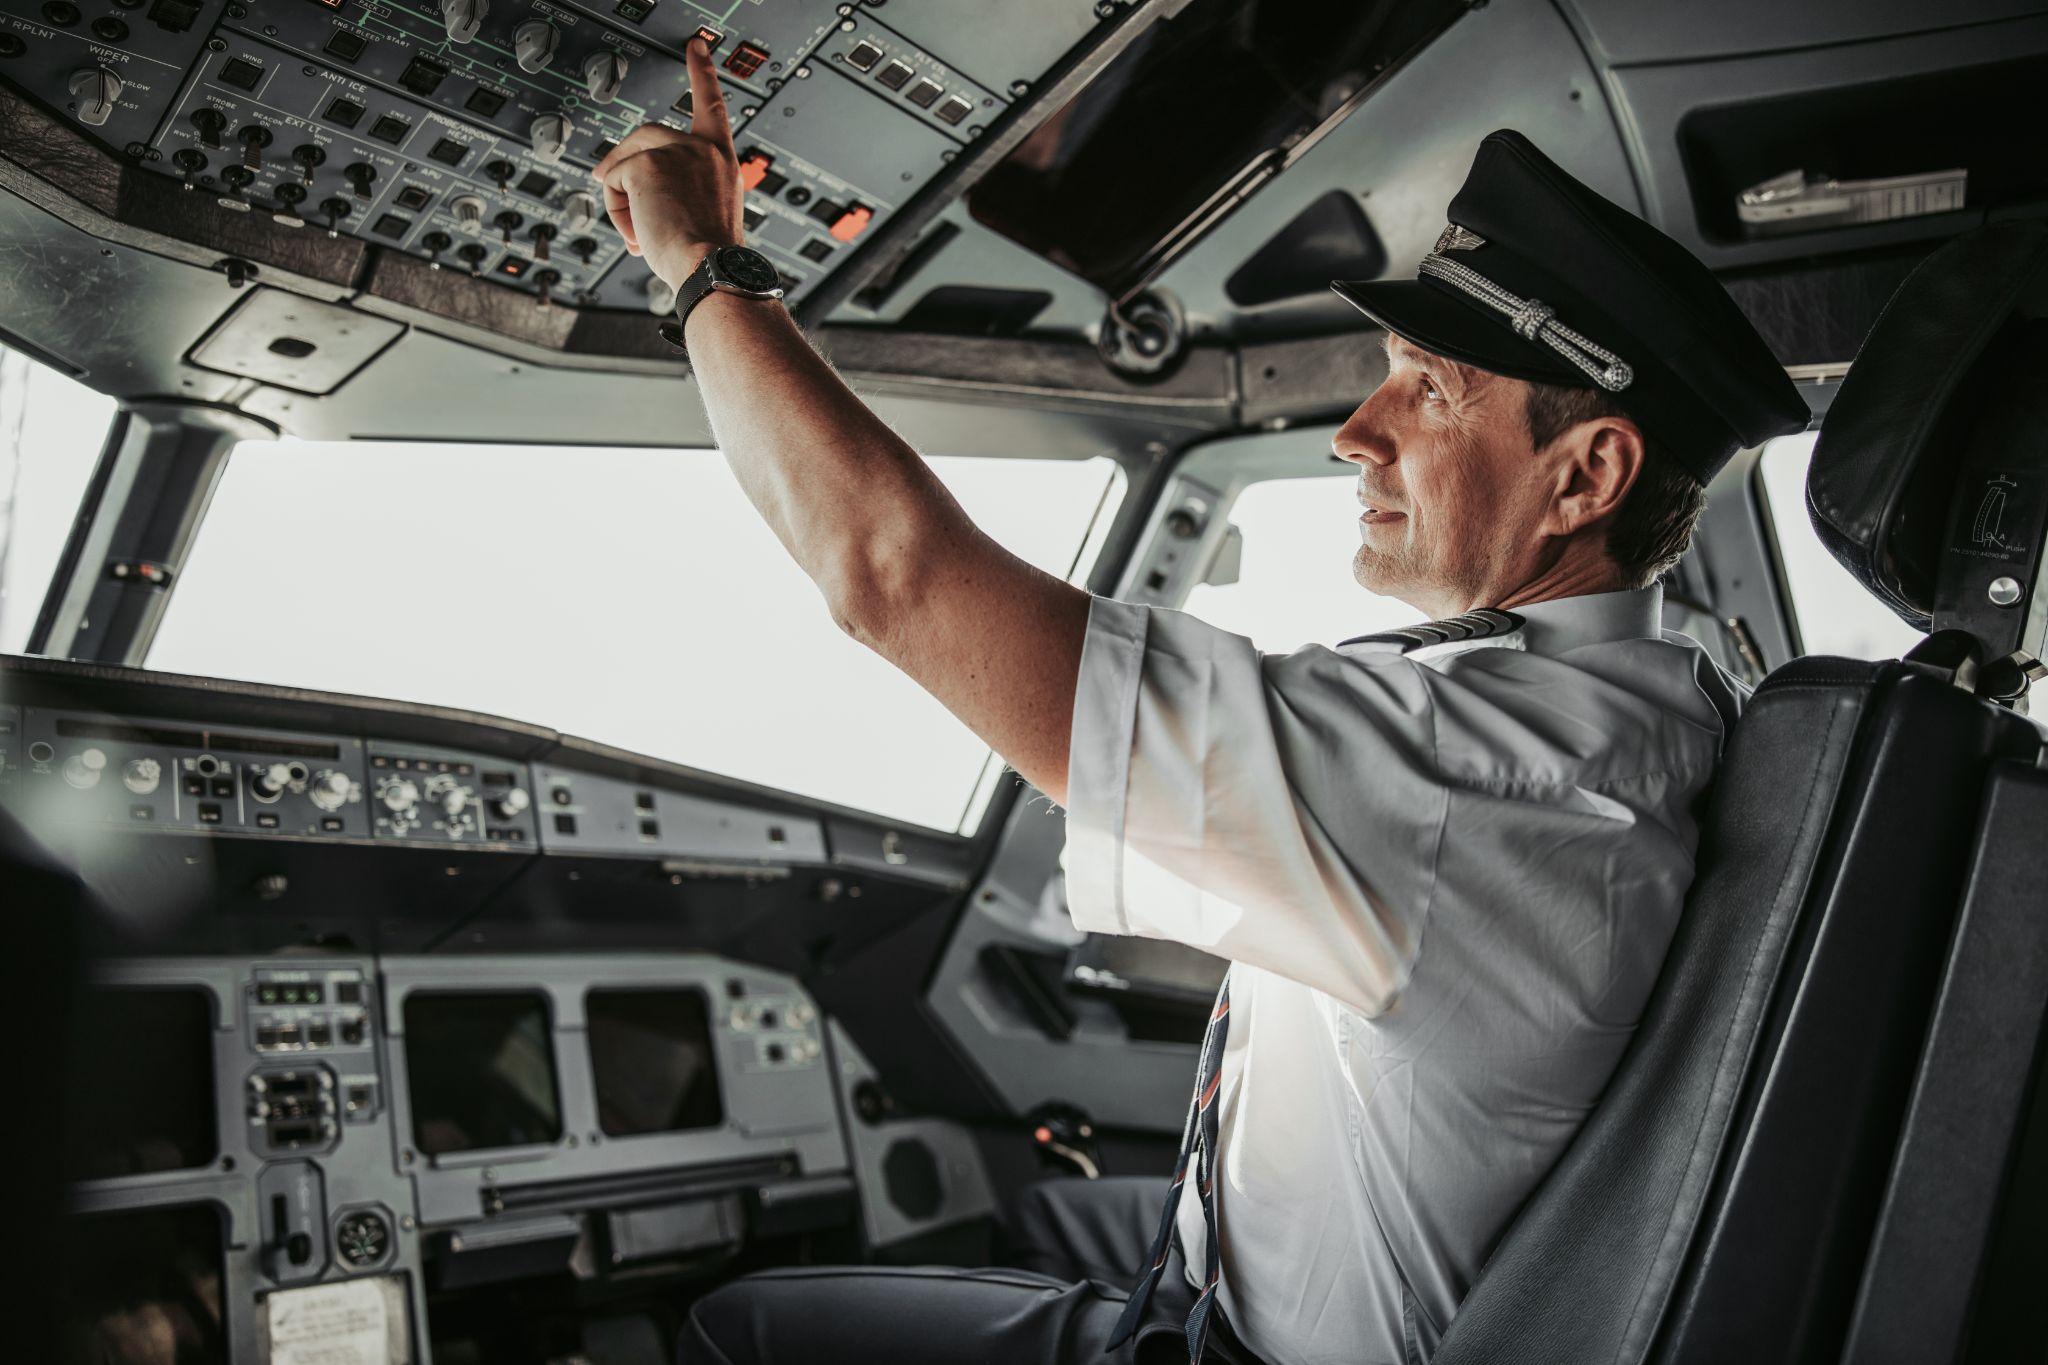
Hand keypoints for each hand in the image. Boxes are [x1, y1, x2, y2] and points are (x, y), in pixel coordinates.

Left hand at [591, 38, 744, 289]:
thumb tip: (623, 184)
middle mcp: (702, 149)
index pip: (712, 105)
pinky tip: (638, 232)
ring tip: (639, 232)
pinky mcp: (648, 164)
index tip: (698, 47)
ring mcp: (676, 152)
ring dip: (621, 197)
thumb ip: (677, 188)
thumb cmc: (709, 254)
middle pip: (647, 135)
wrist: (712, 270)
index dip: (702, 72)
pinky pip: (612, 179)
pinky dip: (616, 209)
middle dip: (625, 165)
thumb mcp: (703, 212)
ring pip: (626, 160)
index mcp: (721, 159)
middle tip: (613, 193)